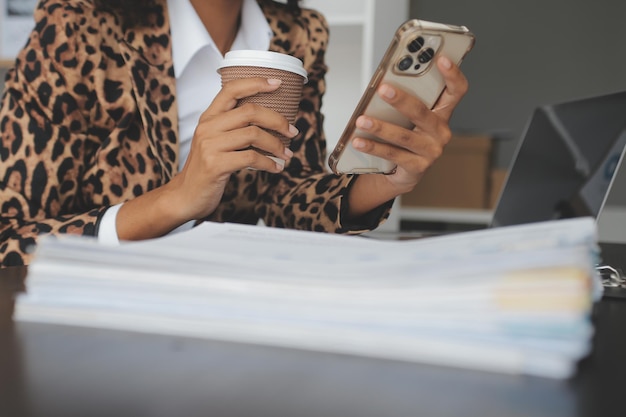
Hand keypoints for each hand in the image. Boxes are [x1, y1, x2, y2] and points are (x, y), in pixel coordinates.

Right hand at [169, 77, 298, 220]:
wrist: (185, 196)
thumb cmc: (207, 169)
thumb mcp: (215, 142)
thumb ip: (233, 128)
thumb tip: (270, 120)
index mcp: (208, 117)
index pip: (231, 89)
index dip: (256, 83)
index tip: (278, 83)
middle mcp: (208, 127)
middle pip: (250, 111)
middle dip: (278, 120)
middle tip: (293, 131)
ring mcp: (210, 145)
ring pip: (254, 134)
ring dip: (277, 145)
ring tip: (287, 153)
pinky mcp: (216, 164)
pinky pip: (251, 157)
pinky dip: (269, 163)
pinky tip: (276, 167)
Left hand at [347, 56, 468, 216]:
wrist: (405, 172)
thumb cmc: (407, 135)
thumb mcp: (409, 116)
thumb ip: (404, 100)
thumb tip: (382, 84)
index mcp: (442, 112)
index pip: (456, 90)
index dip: (452, 73)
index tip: (440, 58)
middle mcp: (441, 131)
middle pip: (423, 112)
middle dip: (401, 100)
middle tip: (383, 89)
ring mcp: (431, 151)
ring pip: (404, 136)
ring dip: (380, 127)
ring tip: (361, 119)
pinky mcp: (418, 167)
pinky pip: (392, 154)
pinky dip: (373, 147)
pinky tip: (358, 141)